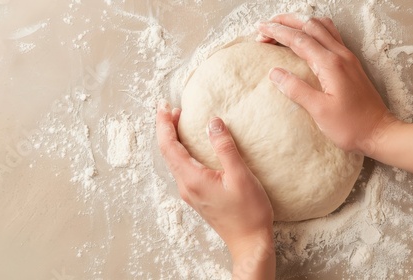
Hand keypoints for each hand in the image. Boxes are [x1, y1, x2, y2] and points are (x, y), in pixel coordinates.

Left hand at [156, 100, 274, 277]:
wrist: (249, 242)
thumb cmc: (248, 212)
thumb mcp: (240, 176)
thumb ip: (225, 148)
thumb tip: (212, 122)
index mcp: (192, 179)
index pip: (169, 146)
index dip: (163, 124)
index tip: (164, 106)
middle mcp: (186, 186)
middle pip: (167, 152)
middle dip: (165, 128)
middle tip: (170, 108)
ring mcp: (190, 192)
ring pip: (173, 160)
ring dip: (173, 139)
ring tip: (178, 121)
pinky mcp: (197, 196)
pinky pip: (181, 168)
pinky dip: (181, 151)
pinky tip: (190, 145)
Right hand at [257, 14, 399, 155]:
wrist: (379, 132)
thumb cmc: (351, 126)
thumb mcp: (319, 111)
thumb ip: (296, 89)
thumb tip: (274, 73)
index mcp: (331, 64)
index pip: (299, 40)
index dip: (277, 32)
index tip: (260, 30)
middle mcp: (340, 55)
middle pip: (310, 26)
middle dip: (285, 22)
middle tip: (265, 26)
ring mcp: (348, 57)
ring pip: (322, 27)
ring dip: (300, 22)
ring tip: (283, 26)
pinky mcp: (350, 64)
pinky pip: (331, 36)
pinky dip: (314, 30)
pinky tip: (307, 37)